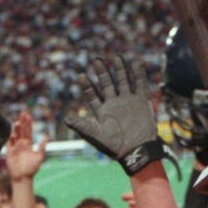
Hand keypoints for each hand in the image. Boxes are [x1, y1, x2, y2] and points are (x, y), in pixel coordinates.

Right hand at [5, 111, 47, 181]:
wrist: (23, 177)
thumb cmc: (32, 168)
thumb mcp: (40, 157)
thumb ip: (42, 146)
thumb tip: (48, 137)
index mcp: (29, 144)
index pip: (28, 131)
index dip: (28, 123)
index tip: (28, 115)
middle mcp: (21, 144)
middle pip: (21, 130)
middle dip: (22, 121)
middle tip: (23, 113)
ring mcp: (15, 147)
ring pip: (15, 135)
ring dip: (16, 128)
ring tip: (18, 122)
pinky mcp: (9, 152)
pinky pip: (8, 143)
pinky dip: (9, 137)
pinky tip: (11, 132)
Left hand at [64, 55, 164, 175]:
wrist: (137, 150)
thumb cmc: (115, 146)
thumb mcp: (96, 135)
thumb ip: (82, 126)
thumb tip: (66, 119)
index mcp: (102, 111)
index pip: (92, 95)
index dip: (86, 85)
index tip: (81, 75)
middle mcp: (114, 104)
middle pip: (107, 84)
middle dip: (102, 72)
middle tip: (96, 60)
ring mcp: (128, 101)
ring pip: (123, 81)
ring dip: (121, 69)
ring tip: (117, 57)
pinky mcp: (141, 102)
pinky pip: (140, 84)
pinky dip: (139, 74)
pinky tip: (137, 63)